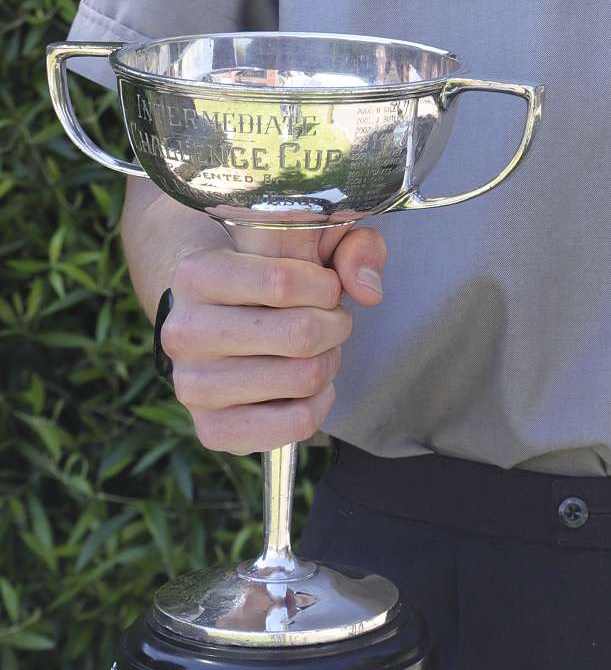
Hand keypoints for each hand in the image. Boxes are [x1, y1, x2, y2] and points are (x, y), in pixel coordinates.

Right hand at [159, 222, 386, 453]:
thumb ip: (352, 246)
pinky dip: (320, 403)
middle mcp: (183, 332)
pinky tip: (309, 386)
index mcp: (196, 275)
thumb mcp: (307, 240)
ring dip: (328, 361)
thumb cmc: (267, 274)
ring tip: (317, 349)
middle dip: (335, 324)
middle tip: (329, 319)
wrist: (212, 318)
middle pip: (300, 334)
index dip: (326, 286)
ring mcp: (192, 386)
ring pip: (303, 378)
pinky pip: (297, 423)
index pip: (281, 283)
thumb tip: (369, 291)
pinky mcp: (212, 429)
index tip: (327, 286)